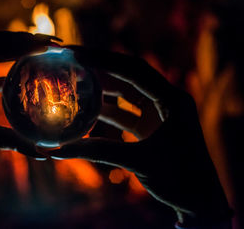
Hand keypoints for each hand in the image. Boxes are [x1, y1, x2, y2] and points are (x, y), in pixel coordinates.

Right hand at [49, 46, 231, 225]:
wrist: (199, 202)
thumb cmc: (180, 181)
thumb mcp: (138, 162)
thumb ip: (98, 152)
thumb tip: (59, 150)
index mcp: (172, 100)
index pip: (134, 70)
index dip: (104, 60)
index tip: (78, 54)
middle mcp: (167, 100)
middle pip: (130, 74)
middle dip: (102, 65)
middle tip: (75, 59)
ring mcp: (160, 112)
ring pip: (127, 91)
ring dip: (103, 87)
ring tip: (77, 79)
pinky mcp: (152, 126)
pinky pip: (126, 110)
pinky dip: (107, 109)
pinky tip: (87, 108)